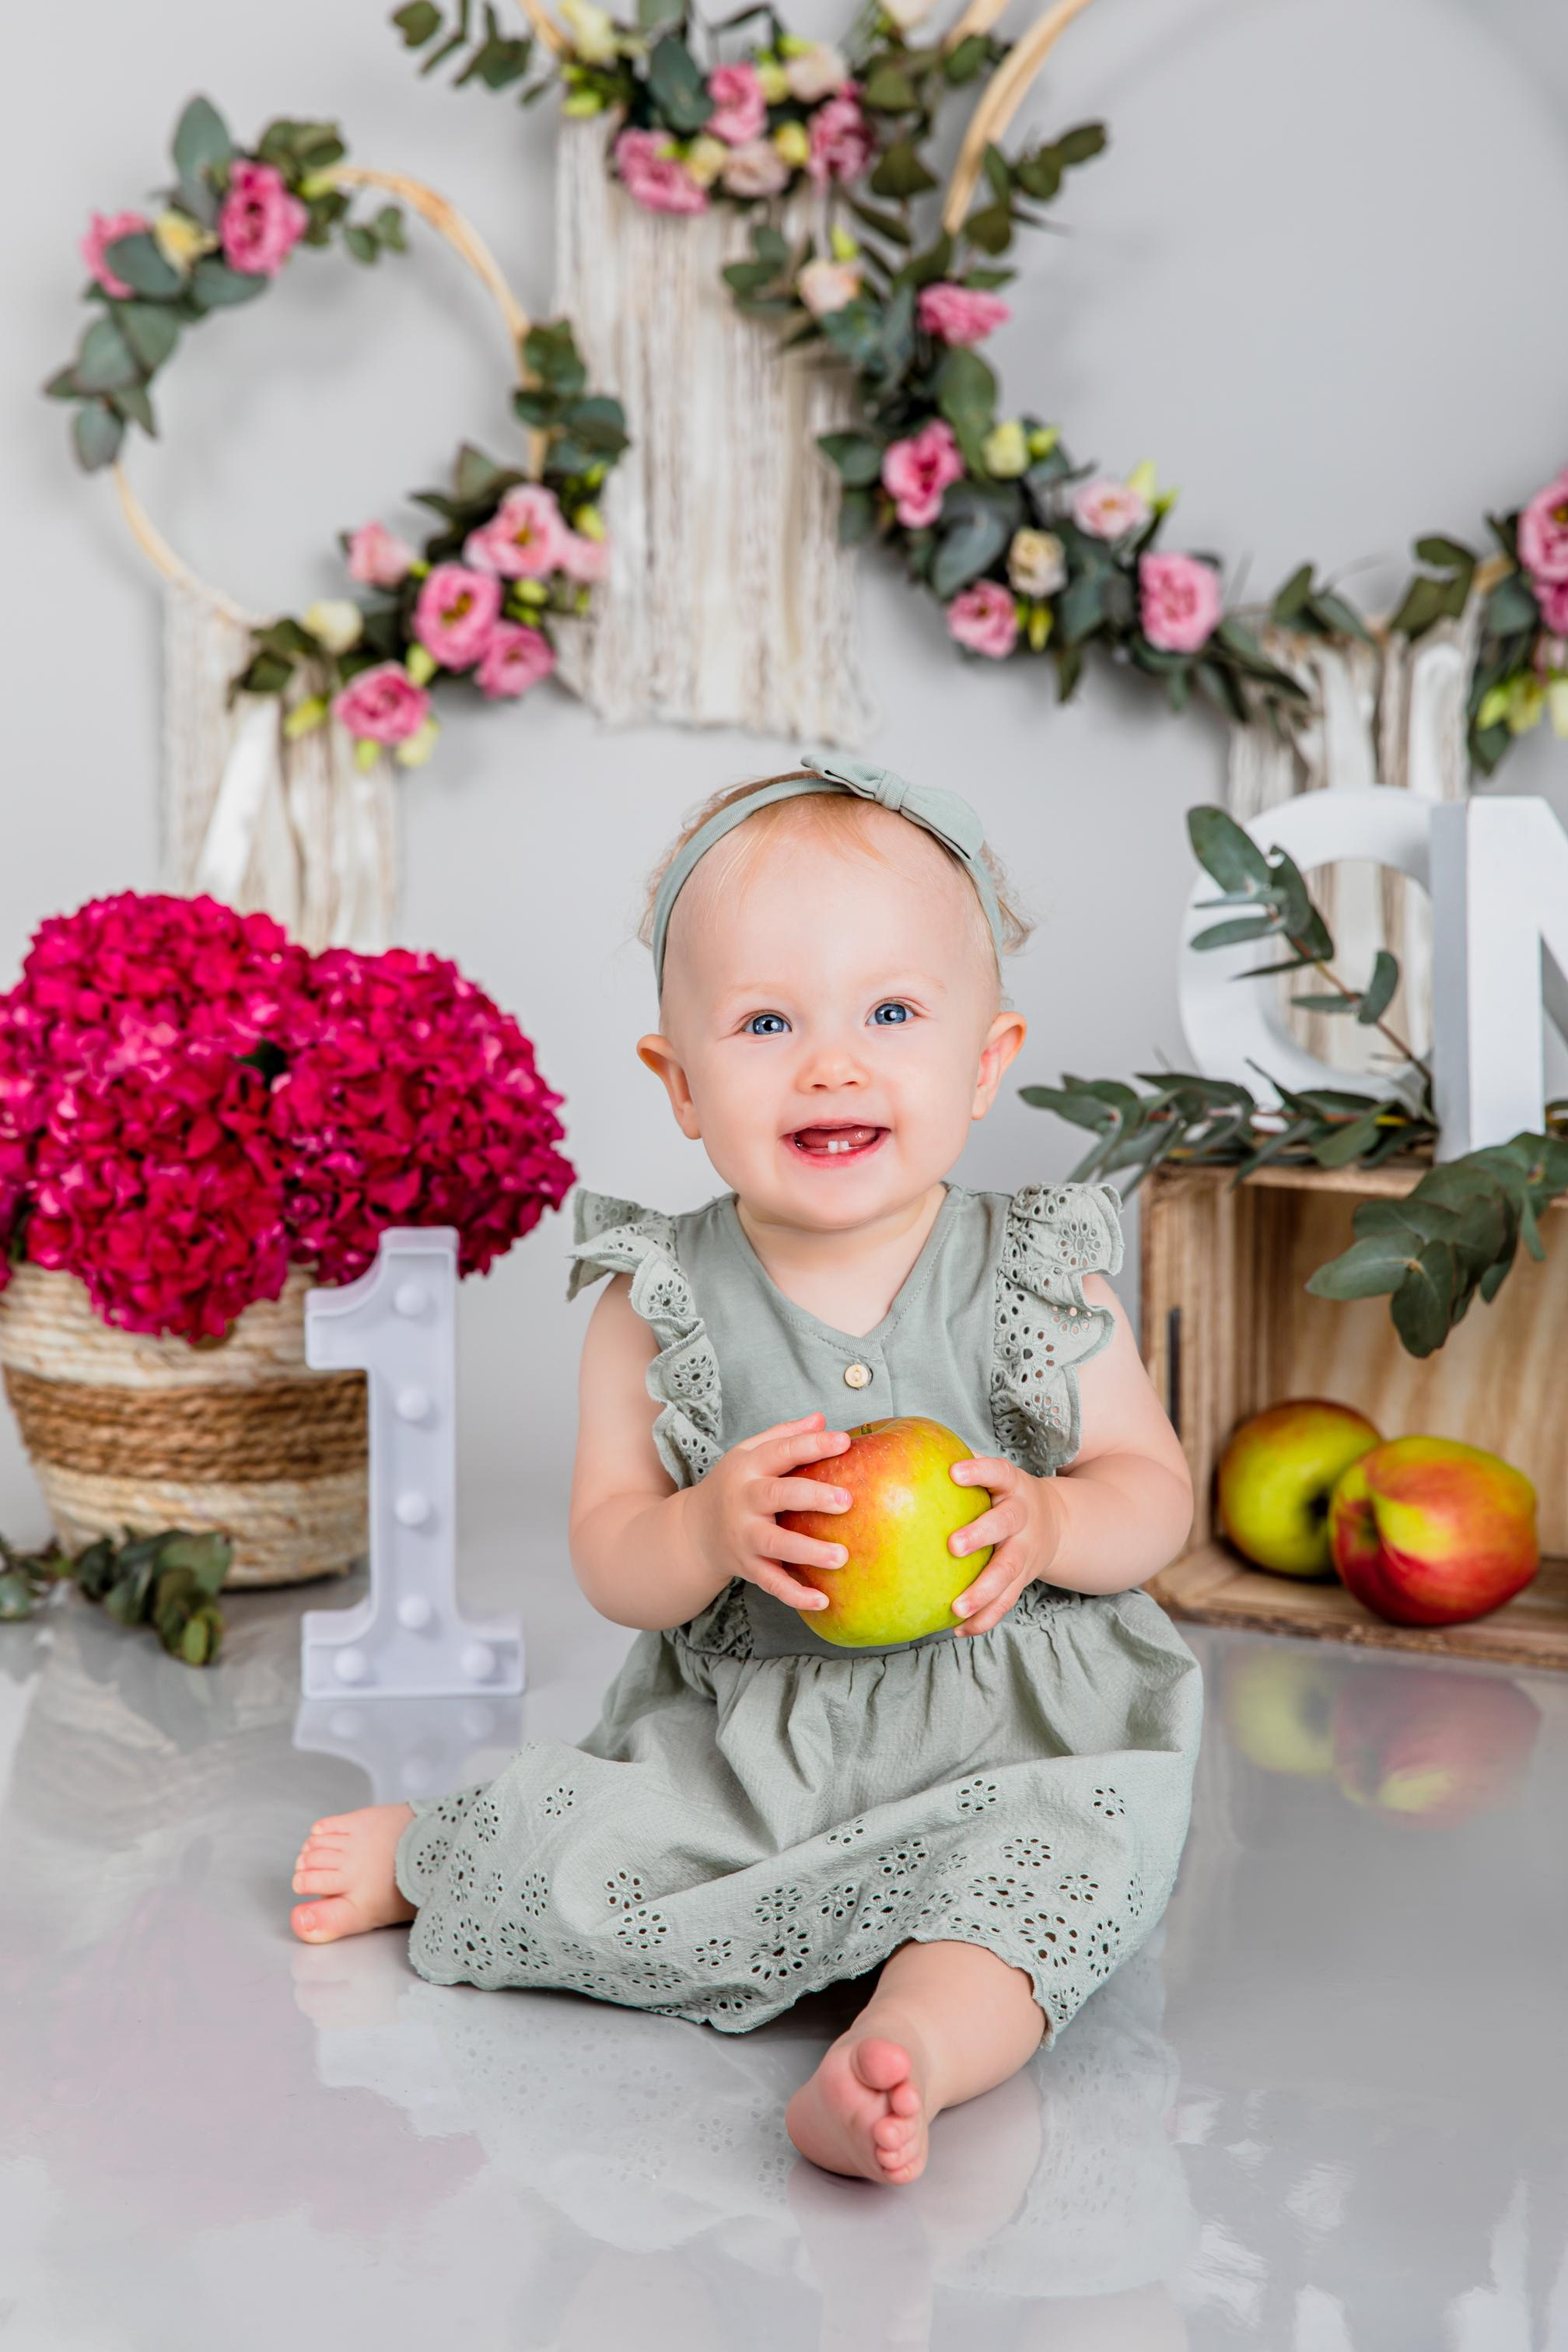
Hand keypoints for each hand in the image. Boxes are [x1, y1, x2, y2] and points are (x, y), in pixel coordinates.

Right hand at [688, 1412, 850, 1615]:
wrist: (693, 1531)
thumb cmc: (734, 1486)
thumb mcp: (749, 1454)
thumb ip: (784, 1437)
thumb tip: (822, 1419)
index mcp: (748, 1468)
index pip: (781, 1452)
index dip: (812, 1445)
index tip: (845, 1442)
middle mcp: (743, 1501)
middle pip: (776, 1496)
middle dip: (811, 1497)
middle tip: (847, 1501)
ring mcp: (744, 1537)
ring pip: (775, 1544)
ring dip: (808, 1551)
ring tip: (842, 1556)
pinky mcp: (747, 1567)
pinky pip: (771, 1582)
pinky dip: (795, 1594)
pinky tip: (822, 1600)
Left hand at [946, 1454, 1062, 1636]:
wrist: (1054, 1522)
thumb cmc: (1004, 1495)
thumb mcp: (993, 1475)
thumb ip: (963, 1465)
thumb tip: (907, 1449)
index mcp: (1013, 1486)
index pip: (998, 1471)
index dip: (979, 1470)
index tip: (955, 1472)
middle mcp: (1023, 1516)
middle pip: (1006, 1524)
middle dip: (981, 1535)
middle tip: (953, 1546)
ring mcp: (1026, 1550)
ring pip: (1008, 1571)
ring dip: (983, 1591)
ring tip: (956, 1608)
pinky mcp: (1023, 1578)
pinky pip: (1006, 1601)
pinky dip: (985, 1618)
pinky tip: (959, 1629)